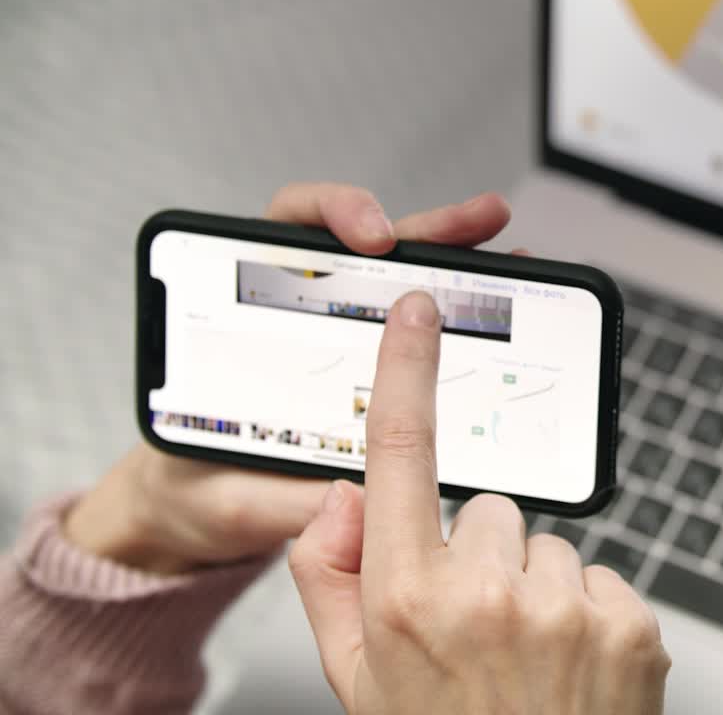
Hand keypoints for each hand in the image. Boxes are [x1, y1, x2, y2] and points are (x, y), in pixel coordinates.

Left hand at [63, 183, 512, 573]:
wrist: (200, 523)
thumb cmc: (198, 492)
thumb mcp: (231, 498)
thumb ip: (282, 496)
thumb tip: (345, 495)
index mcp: (249, 323)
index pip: (288, 236)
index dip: (332, 214)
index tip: (372, 237)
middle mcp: (300, 322)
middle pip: (368, 252)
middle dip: (429, 229)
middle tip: (476, 224)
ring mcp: (343, 346)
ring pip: (406, 287)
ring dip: (461, 263)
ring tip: (509, 255)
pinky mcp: (373, 377)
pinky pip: (423, 339)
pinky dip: (467, 318)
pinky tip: (502, 310)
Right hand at [288, 293, 670, 713]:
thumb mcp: (358, 682)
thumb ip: (332, 578)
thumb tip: (344, 498)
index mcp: (409, 602)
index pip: (402, 459)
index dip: (409, 374)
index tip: (421, 312)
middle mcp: (488, 596)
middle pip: (491, 511)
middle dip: (483, 557)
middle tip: (480, 630)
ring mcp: (566, 609)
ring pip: (550, 547)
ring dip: (539, 588)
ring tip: (528, 661)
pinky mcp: (631, 624)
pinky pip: (603, 579)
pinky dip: (589, 615)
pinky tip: (571, 670)